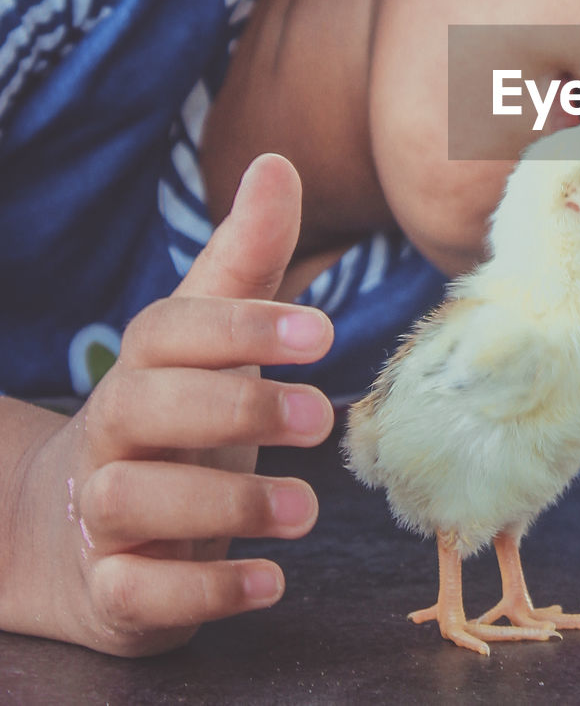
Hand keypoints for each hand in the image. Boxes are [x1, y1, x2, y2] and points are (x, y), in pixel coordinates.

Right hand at [6, 154, 334, 655]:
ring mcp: (105, 513)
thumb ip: (249, 259)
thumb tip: (276, 162)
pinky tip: (268, 580)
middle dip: (235, 409)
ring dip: (226, 506)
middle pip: (149, 409)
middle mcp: (115, 433)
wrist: (82, 529)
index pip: (174, 331)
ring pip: (137, 502)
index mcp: (146, 364)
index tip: (319, 331)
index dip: (240, 328)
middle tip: (321, 415)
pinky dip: (200, 591)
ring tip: (306, 510)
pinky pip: (137, 593)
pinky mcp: (112, 588)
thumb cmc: (176, 415)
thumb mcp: (213, 338)